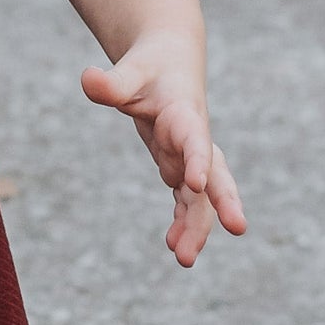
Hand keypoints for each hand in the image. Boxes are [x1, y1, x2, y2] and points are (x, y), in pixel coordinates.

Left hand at [79, 30, 247, 267]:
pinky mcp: (181, 169)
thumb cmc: (149, 66)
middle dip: (223, 202)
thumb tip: (86, 78)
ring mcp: (190, 159)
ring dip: (197, 227)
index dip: (198, 159)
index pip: (196, 138)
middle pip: (216, 174)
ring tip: (184, 259)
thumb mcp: (130, 70)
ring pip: (201, 198)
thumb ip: (111, 82)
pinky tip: (173, 246)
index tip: (197, 183)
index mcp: (185, 114)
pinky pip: (186, 201)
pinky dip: (182, 222)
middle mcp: (195, 140)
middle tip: (237, 228)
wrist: (168, 65)